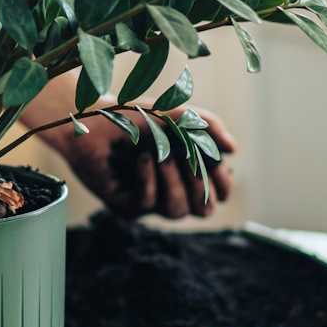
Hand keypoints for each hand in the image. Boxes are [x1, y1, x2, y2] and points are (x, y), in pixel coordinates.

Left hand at [58, 106, 234, 218]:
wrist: (93, 119)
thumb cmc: (134, 117)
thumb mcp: (176, 115)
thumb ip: (207, 127)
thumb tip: (234, 149)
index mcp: (189, 170)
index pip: (219, 192)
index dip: (223, 183)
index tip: (217, 163)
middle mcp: (172, 189)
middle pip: (204, 210)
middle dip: (200, 186)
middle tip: (190, 161)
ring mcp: (151, 200)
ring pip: (178, 211)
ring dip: (174, 182)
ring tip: (161, 155)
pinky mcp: (128, 205)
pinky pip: (149, 204)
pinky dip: (149, 179)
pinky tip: (142, 159)